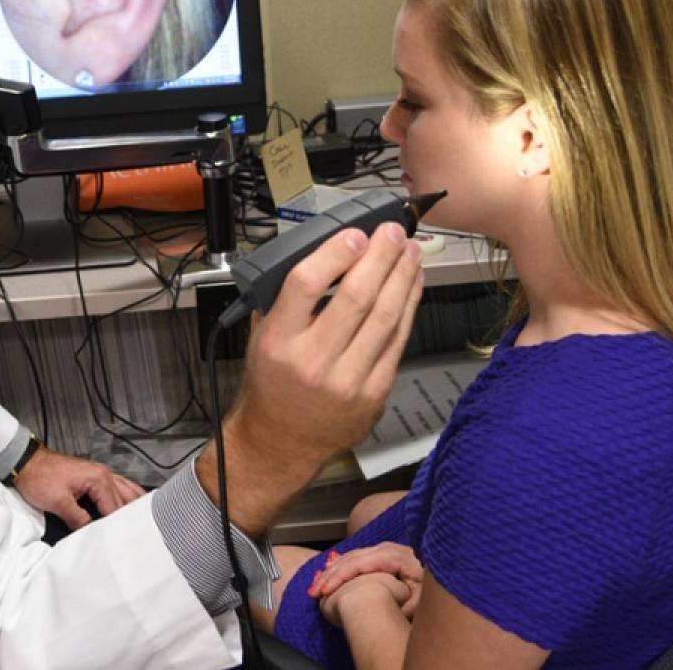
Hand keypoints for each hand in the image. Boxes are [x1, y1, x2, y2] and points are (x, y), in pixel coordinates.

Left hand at [12, 446, 144, 528]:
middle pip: (125, 500)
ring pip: (127, 489)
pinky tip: (131, 504)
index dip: (118, 527)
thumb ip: (78, 519)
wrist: (27, 462)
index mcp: (98, 480)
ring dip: (134, 505)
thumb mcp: (58, 502)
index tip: (124, 543)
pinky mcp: (95, 475)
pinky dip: (127, 495)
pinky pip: (118, 485)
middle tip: (137, 538)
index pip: (115, 508)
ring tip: (142, 523)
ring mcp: (101, 473)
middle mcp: (104, 474)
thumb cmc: (40, 479)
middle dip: (130, 518)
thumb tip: (92, 533)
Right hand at [227, 224, 423, 476]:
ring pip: (385, 316)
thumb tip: (327, 252)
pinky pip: (398, 340)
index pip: (306, 284)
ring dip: (402, 277)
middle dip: (380, 257)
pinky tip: (411, 284)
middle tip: (392, 232)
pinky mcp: (374, 393)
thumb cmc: (273, 384)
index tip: (354, 235)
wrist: (283, 441)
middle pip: (356, 296)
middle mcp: (312, 361)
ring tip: (409, 251)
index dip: (335, 253)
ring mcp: (347, 380)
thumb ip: (285, 297)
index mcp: (278, 341)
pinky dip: (409, 306)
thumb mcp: (260, 336)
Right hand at [309, 543, 423, 619]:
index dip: (340, 577)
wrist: (441, 566)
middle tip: (312, 592)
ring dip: (330, 572)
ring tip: (315, 587)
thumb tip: (393, 607)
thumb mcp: (425, 595)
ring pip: (349, 557)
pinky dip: (339, 567)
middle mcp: (384, 548)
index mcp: (393, 556)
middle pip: (349, 559)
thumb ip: (409, 602)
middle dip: (329, 575)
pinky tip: (328, 575)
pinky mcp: (379, 554)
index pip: (359, 564)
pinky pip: (354, 558)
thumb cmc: (432, 581)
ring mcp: (380, 549)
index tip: (325, 591)